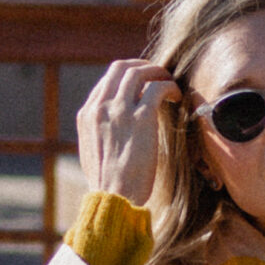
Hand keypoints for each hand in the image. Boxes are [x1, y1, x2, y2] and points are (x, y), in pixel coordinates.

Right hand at [76, 57, 179, 206]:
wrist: (114, 199)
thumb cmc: (109, 186)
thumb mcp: (94, 155)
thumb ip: (100, 134)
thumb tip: (112, 129)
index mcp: (87, 115)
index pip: (107, 81)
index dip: (128, 78)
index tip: (143, 84)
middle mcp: (100, 107)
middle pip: (121, 67)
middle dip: (142, 66)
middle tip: (158, 75)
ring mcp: (119, 110)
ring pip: (139, 72)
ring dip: (158, 73)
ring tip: (170, 83)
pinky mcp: (141, 118)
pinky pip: (157, 87)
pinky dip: (169, 86)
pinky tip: (176, 97)